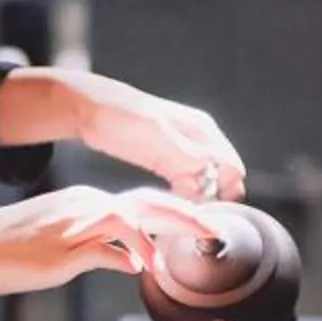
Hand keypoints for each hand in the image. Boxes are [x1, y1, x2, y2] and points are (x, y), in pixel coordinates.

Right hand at [0, 185, 227, 302]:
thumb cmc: (12, 252)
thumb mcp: (63, 246)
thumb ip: (100, 250)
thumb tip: (129, 261)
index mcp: (86, 203)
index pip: (141, 203)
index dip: (176, 213)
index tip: (201, 224)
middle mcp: (86, 206)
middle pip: (148, 203)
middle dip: (187, 215)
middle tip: (216, 229)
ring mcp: (76, 225)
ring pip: (134, 218)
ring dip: (167, 233)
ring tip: (195, 244)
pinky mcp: (65, 248)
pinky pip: (108, 250)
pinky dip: (132, 256)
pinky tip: (145, 268)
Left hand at [33, 69, 244, 200]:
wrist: (89, 109)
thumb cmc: (122, 117)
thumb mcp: (158, 135)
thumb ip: (188, 154)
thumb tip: (211, 175)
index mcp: (203, 130)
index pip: (231, 167)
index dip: (225, 190)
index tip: (204, 207)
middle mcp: (199, 140)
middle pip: (221, 177)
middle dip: (212, 197)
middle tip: (189, 212)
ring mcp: (182, 151)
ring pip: (203, 183)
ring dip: (196, 199)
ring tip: (177, 209)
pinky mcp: (165, 160)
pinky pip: (185, 183)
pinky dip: (182, 195)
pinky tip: (169, 202)